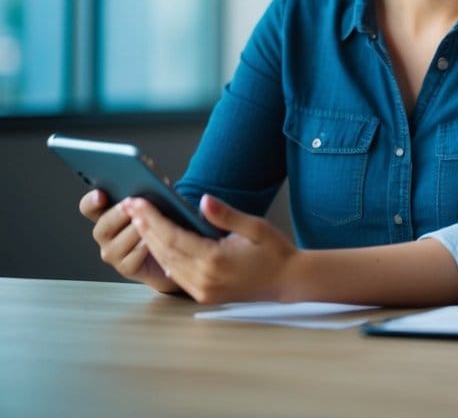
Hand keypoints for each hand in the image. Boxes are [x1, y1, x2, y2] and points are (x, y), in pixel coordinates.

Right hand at [79, 189, 178, 293]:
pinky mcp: (126, 268)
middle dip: (117, 214)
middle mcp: (106, 234)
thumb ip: (152, 189)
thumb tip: (158, 179)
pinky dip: (141, 250)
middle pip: (102, 226)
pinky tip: (150, 242)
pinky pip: (130, 259)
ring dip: (131, 231)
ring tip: (144, 222)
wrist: (174, 251)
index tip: (101, 194)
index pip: (89, 206)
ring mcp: (113, 253)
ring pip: (115, 243)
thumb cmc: (163, 222)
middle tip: (129, 205)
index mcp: (108, 214)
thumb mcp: (158, 201)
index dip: (92, 200)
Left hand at [125, 194, 298, 304]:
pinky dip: (164, 257)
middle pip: (164, 250)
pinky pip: (176, 274)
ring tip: (138, 221)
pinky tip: (156, 244)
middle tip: (130, 207)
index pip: (173, 236)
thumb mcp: (256, 227)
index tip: (138, 203)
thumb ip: (226, 215)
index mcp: (215, 260)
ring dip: (151, 242)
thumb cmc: (275, 252)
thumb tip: (202, 200)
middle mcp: (204, 278)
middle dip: (146, 227)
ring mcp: (202, 290)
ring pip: (167, 263)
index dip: (152, 219)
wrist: (289, 281)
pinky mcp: (203, 295)